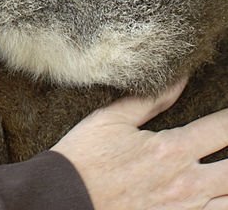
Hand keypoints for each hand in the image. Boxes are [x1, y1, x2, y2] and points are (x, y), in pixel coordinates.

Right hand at [53, 80, 227, 209]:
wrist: (63, 200)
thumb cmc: (85, 158)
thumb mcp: (112, 119)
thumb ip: (151, 99)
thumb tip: (180, 78)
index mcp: (171, 150)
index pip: (222, 129)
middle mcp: (186, 184)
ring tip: (225, 171)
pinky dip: (219, 206)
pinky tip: (216, 196)